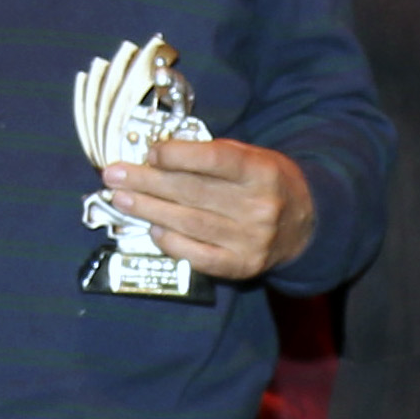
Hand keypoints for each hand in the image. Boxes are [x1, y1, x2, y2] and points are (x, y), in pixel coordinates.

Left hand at [99, 135, 315, 280]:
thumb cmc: (266, 183)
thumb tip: (158, 155)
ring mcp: (251, 240)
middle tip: (114, 176)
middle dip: (148, 182)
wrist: (305, 224)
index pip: (215, 160)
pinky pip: (198, 255)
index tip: (149, 152)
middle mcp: (260, 207)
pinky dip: (172, 242)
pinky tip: (153, 230)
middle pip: (194, 192)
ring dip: (150, 210)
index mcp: (262, 172)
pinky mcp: (242, 266)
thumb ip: (213, 155)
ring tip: (123, 199)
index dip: (178, 156)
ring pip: (189, 223)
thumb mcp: (253, 157)